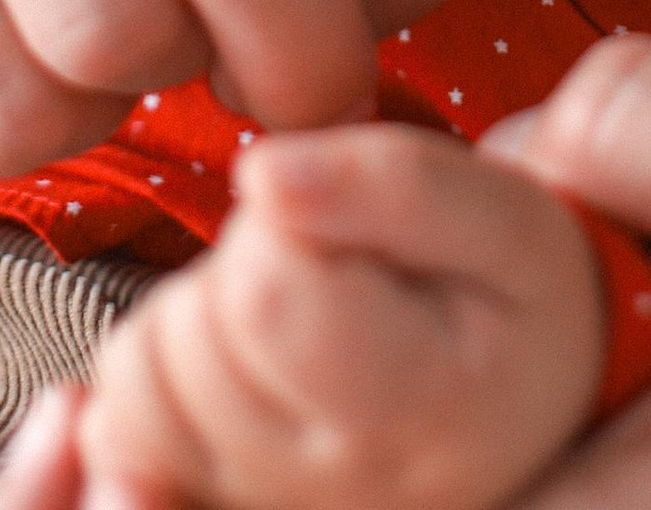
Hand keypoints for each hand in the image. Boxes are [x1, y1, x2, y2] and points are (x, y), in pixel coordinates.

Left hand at [78, 125, 604, 509]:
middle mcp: (332, 491)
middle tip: (330, 263)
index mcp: (415, 412)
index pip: (264, 296)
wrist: (531, 398)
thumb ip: (389, 182)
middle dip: (242, 260)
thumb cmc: (515, 293)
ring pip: (142, 377)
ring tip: (291, 306)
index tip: (351, 221)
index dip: (286, 215)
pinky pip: (118, 425)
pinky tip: (232, 352)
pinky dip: (153, 367)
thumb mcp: (499, 213)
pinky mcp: (218, 508)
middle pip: (195, 336)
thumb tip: (258, 175)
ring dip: (197, 310)